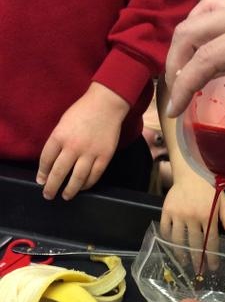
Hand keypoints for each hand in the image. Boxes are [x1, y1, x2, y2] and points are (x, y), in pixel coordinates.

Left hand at [37, 83, 129, 199]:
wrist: (106, 105)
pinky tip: (83, 187)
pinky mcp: (104, 156)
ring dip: (70, 190)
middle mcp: (73, 146)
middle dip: (52, 186)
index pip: (46, 159)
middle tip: (48, 195)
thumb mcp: (63, 123)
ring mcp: (90, 153)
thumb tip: (53, 161)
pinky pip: (94, 175)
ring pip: (78, 178)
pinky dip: (87, 184)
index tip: (41, 180)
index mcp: (60, 136)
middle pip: (59, 172)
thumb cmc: (82, 112)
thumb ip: (58, 141)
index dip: (42, 172)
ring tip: (66, 196)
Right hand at [160, 171, 224, 268]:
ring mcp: (178, 214)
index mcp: (209, 215)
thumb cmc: (210, 187)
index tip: (212, 267)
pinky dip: (168, 239)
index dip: (212, 256)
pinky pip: (166, 229)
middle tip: (198, 271)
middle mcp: (193, 216)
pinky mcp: (166, 210)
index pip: (211, 241)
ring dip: (181, 253)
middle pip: (195, 244)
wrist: (191, 171)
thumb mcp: (223, 201)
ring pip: (178, 240)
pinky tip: (172, 245)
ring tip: (184, 262)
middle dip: (197, 260)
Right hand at [166, 0, 224, 135]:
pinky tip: (203, 53)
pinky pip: (206, 12)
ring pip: (193, 21)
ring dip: (180, 51)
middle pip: (188, 35)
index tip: (176, 112)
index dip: (185, 85)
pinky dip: (195, 33)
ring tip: (184, 80)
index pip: (209, 57)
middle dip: (174, 70)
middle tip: (177, 100)